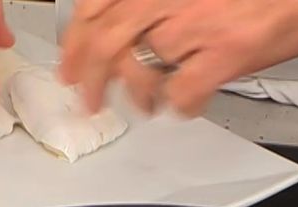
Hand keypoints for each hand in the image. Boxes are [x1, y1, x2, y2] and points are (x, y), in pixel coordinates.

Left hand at [59, 0, 297, 116]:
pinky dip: (179, 106)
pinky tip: (184, 106)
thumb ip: (165, 3)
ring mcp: (198, 23)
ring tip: (143, 105)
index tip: (71, 62)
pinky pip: (184, 92)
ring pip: (139, 68)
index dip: (76, 40)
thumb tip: (133, 28)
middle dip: (88, 76)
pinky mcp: (226, 52)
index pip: (98, 5)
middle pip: (107, 39)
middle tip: (87, 98)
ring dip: (136, 95)